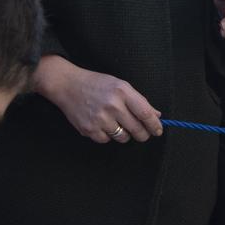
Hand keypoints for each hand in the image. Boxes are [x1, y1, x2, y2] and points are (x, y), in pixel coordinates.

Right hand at [35, 58, 161, 143]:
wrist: (67, 85)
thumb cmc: (96, 84)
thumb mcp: (119, 85)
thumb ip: (138, 100)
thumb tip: (156, 115)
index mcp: (122, 92)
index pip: (145, 114)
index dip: (154, 125)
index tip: (157, 130)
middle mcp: (112, 106)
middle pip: (137, 130)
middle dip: (143, 134)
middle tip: (142, 133)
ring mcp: (100, 119)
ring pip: (123, 138)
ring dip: (123, 134)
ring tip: (115, 123)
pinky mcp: (89, 129)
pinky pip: (107, 140)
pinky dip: (107, 135)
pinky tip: (101, 124)